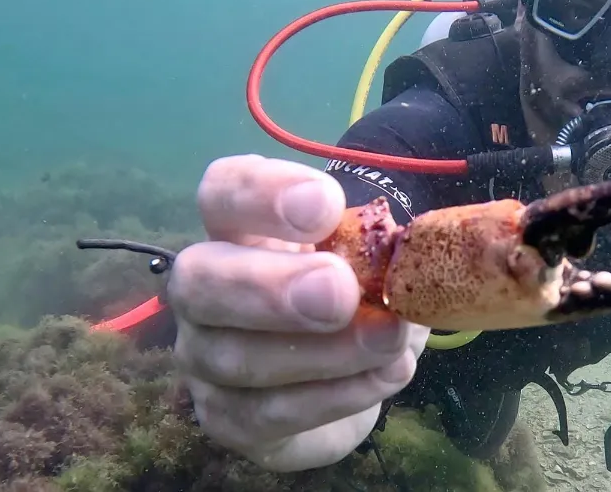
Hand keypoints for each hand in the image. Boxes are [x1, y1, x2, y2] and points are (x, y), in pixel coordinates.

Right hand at [166, 154, 429, 472]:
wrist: (344, 381)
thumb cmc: (354, 299)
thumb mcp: (370, 264)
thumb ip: (378, 252)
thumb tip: (411, 261)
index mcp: (239, 230)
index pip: (221, 191)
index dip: (263, 194)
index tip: (326, 205)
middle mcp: (204, 289)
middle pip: (199, 279)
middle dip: (271, 286)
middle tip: (340, 291)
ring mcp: (204, 357)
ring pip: (235, 356)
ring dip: (323, 351)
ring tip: (389, 340)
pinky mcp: (228, 419)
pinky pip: (267, 414)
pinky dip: (334, 397)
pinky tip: (383, 377)